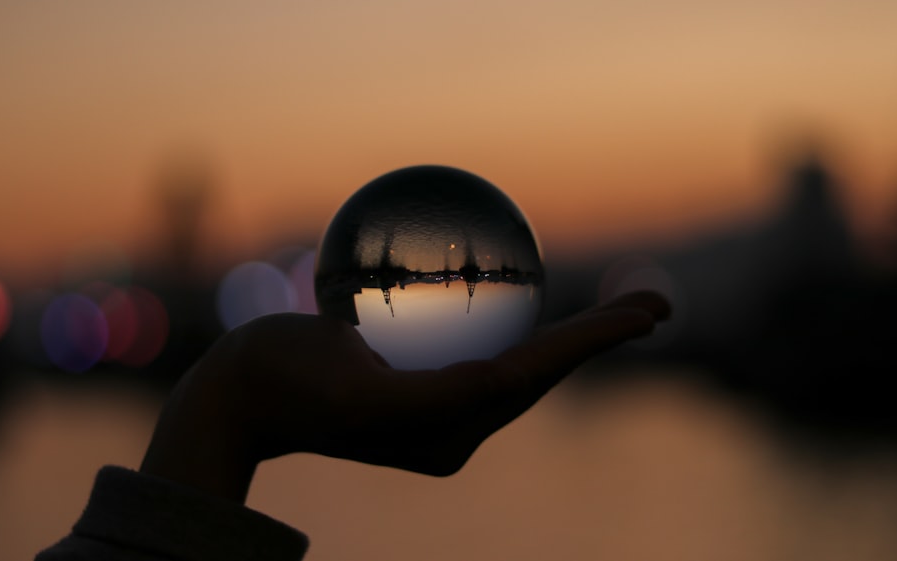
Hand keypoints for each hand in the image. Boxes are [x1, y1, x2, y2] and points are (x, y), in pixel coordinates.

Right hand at [140, 291, 669, 502]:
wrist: (237, 392)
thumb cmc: (285, 383)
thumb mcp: (357, 394)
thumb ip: (434, 398)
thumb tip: (504, 384)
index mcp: (449, 434)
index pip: (534, 377)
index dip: (593, 343)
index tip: (647, 312)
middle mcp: (454, 425)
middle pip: (541, 371)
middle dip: (601, 341)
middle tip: (659, 302)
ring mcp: (439, 405)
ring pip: (520, 360)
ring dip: (573, 334)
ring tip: (626, 305)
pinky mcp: (420, 384)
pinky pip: (482, 345)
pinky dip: (517, 319)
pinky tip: (534, 292)